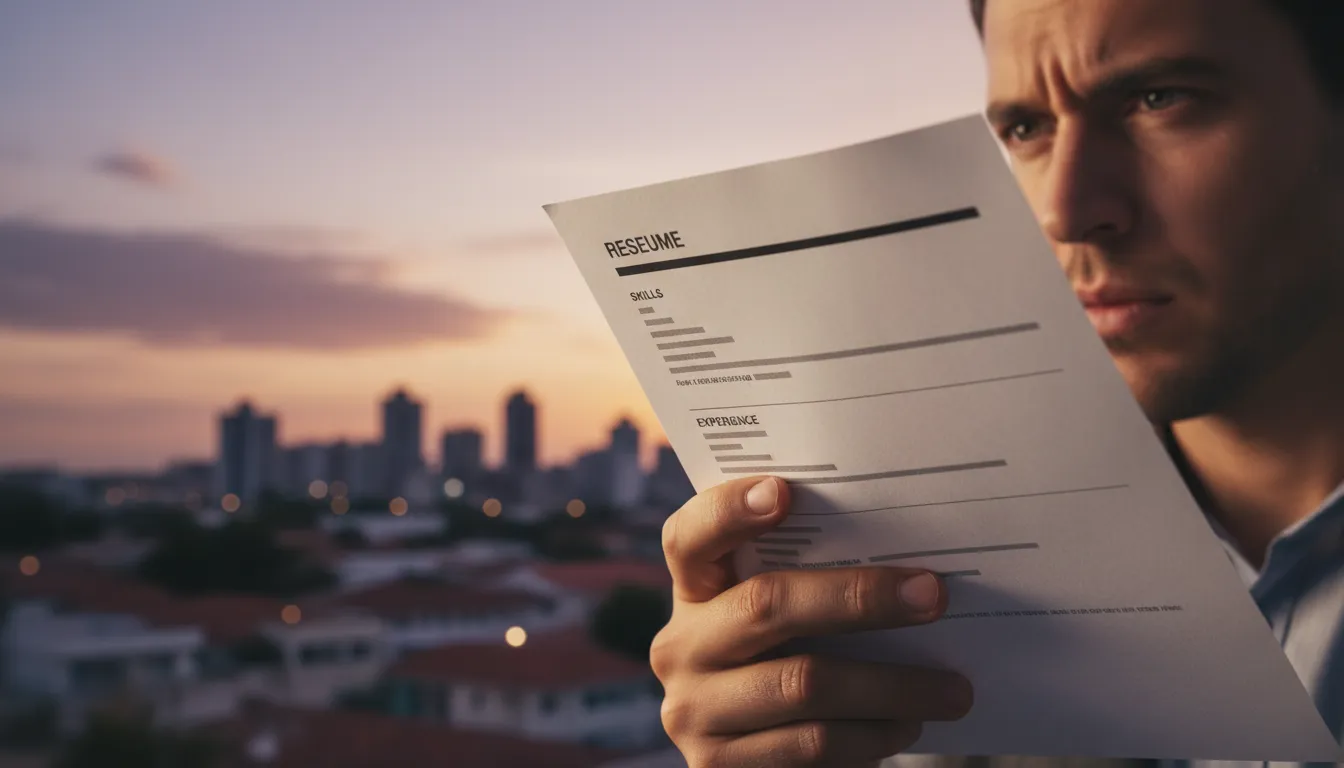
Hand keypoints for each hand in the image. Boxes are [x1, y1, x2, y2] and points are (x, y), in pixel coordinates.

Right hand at [651, 476, 973, 767]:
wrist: (755, 763)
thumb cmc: (786, 665)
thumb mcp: (780, 620)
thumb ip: (808, 582)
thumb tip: (908, 561)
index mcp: (693, 590)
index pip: (689, 537)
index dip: (729, 510)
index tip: (785, 491)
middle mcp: (680, 647)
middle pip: (766, 605)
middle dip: (859, 597)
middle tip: (932, 595)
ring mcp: (693, 710)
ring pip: (803, 683)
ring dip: (891, 685)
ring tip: (951, 688)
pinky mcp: (719, 766)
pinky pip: (811, 744)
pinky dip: (872, 735)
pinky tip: (907, 726)